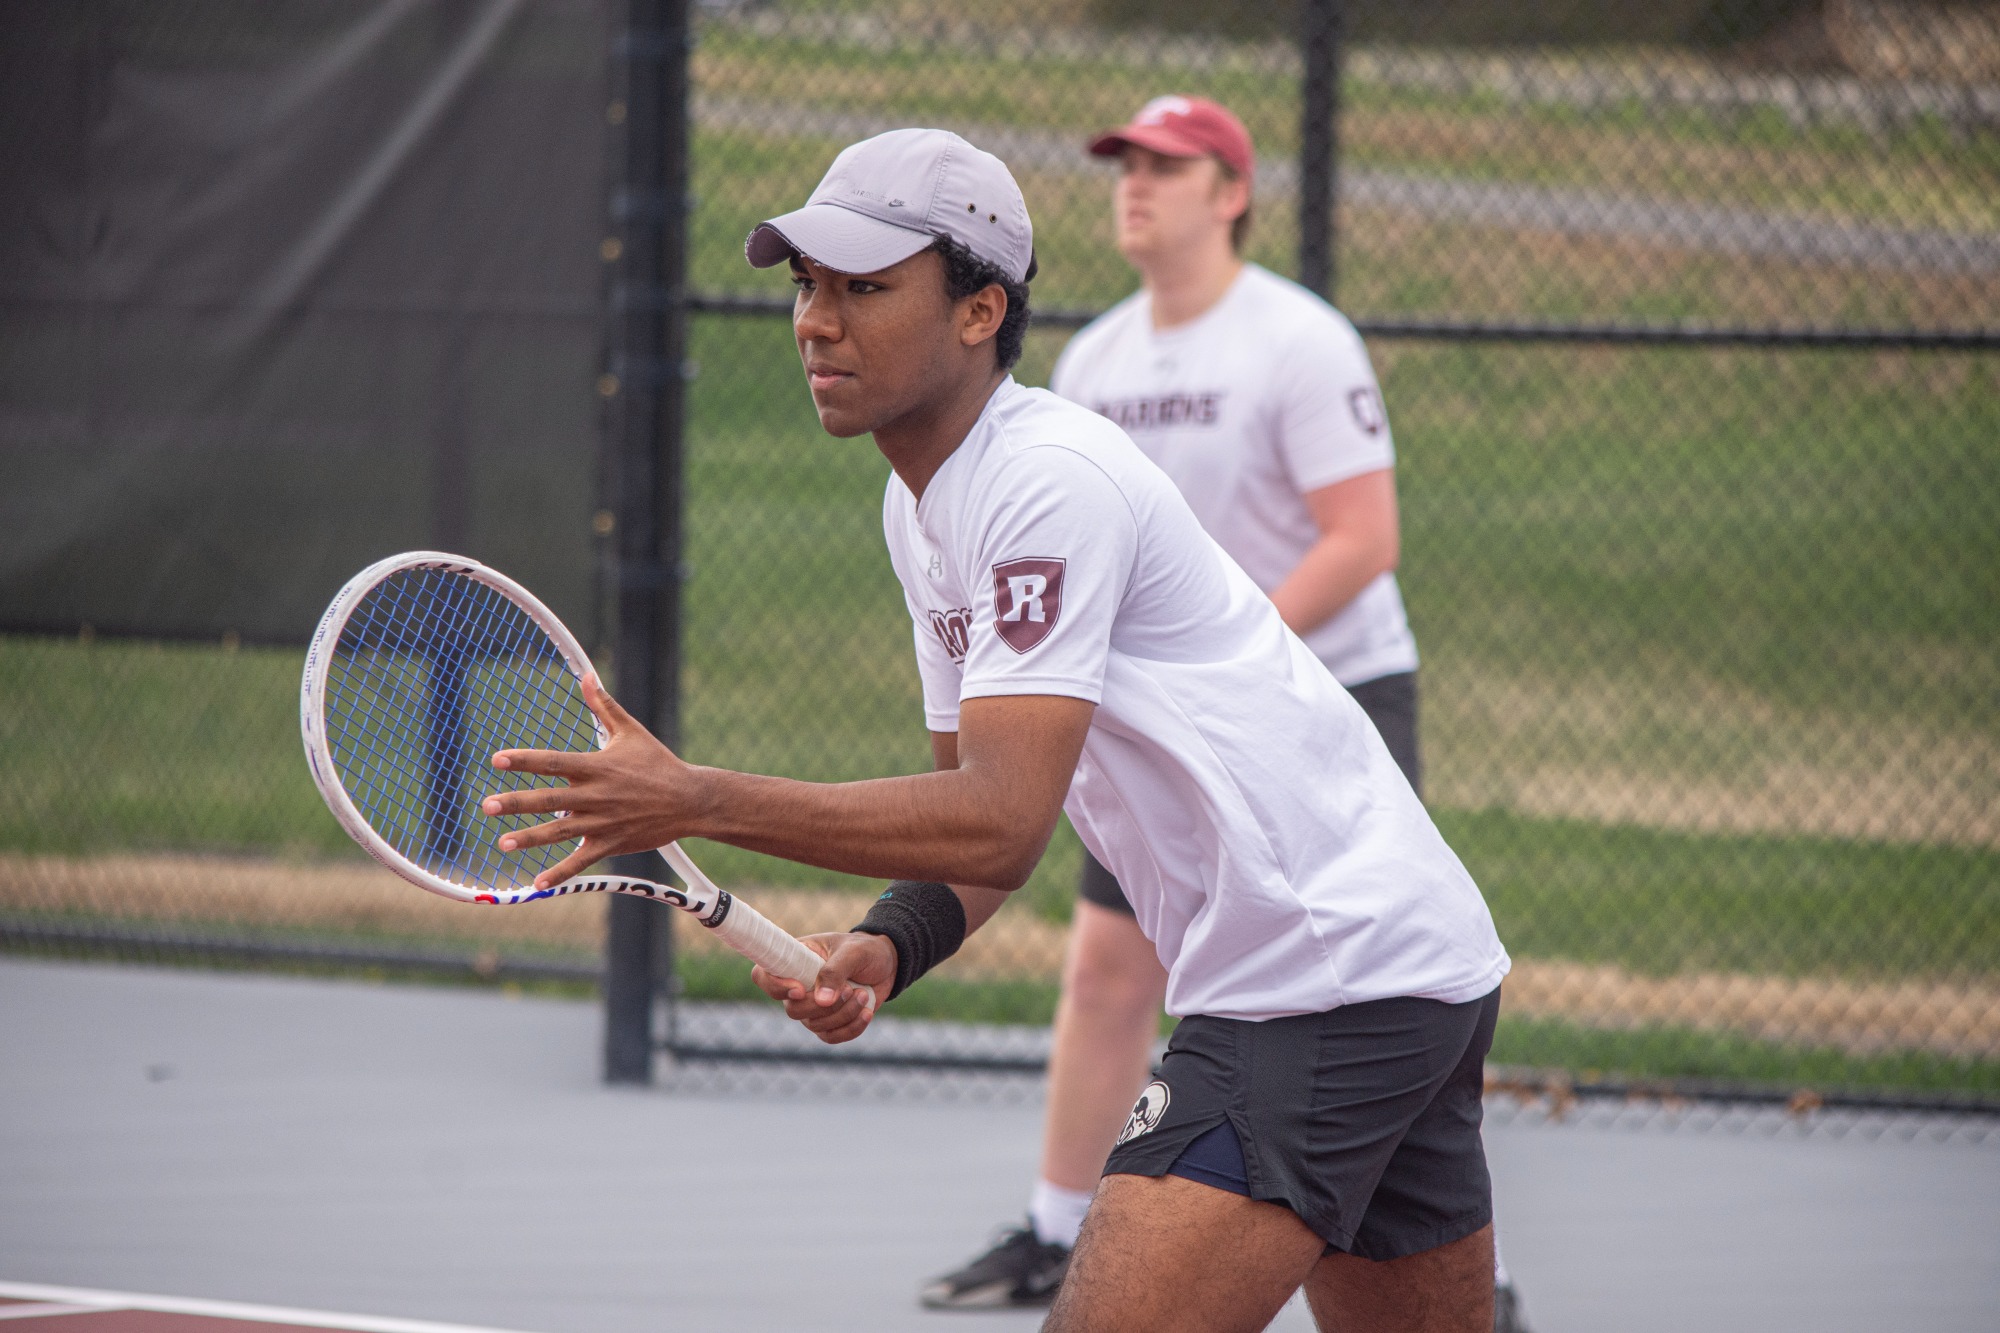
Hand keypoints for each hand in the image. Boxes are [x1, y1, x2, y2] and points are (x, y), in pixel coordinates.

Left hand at [477, 673, 696, 887]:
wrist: (691, 801)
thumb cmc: (658, 763)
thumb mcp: (632, 731)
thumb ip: (604, 706)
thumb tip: (586, 675)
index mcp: (598, 766)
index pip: (554, 762)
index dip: (525, 760)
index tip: (497, 759)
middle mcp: (597, 795)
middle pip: (550, 799)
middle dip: (518, 803)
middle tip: (488, 805)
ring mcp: (603, 822)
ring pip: (561, 832)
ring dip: (531, 839)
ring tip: (504, 843)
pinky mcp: (612, 843)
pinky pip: (582, 860)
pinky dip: (560, 873)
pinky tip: (537, 884)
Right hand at [751, 931, 896, 1044]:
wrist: (887, 964)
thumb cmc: (866, 950)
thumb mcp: (853, 952)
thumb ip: (834, 972)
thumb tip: (821, 1002)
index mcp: (795, 959)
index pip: (763, 975)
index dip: (775, 986)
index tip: (801, 989)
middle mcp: (798, 985)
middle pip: (792, 1010)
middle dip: (824, 1006)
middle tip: (851, 989)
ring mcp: (812, 1007)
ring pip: (815, 1025)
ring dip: (844, 1014)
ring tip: (863, 995)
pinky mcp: (830, 1022)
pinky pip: (831, 1036)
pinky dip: (851, 1028)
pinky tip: (867, 1012)